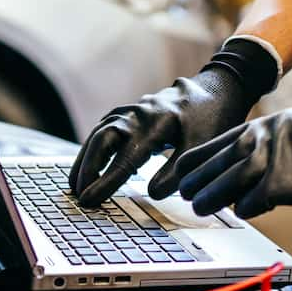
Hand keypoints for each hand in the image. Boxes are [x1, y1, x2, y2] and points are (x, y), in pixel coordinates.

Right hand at [69, 37, 280, 206]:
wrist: (216, 90)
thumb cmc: (211, 121)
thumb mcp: (202, 147)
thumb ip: (178, 171)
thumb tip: (152, 194)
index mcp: (158, 124)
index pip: (125, 158)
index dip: (106, 182)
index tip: (90, 200)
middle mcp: (139, 114)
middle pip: (103, 139)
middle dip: (88, 168)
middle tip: (78, 194)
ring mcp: (132, 110)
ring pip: (100, 133)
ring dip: (85, 158)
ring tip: (75, 184)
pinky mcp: (130, 112)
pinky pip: (104, 128)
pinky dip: (92, 147)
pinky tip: (87, 163)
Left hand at [173, 93, 291, 217]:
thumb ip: (278, 145)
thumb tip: (257, 165)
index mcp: (271, 123)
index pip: (219, 140)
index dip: (197, 160)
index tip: (182, 173)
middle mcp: (269, 135)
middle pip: (216, 160)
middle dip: (197, 179)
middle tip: (185, 196)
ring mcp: (279, 157)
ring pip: (228, 180)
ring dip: (212, 196)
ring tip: (200, 208)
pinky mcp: (291, 181)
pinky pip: (256, 200)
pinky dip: (248, 209)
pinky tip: (248, 212)